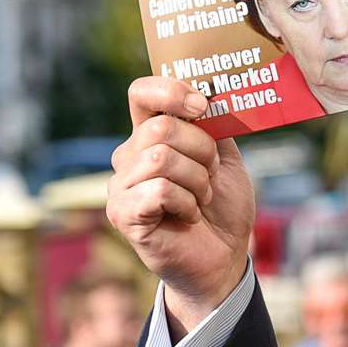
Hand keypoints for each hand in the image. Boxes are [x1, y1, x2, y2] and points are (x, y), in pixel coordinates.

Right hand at [107, 77, 254, 334]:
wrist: (224, 256)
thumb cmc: (222, 207)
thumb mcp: (226, 158)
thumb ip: (213, 126)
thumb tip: (208, 95)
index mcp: (151, 135)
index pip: (142, 93)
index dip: (171, 90)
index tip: (202, 106)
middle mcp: (129, 156)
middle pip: (161, 127)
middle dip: (202, 151)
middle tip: (211, 177)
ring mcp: (121, 186)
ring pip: (161, 158)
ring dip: (197, 181)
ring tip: (201, 200)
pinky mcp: (123, 214)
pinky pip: (159, 190)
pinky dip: (187, 203)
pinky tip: (189, 217)